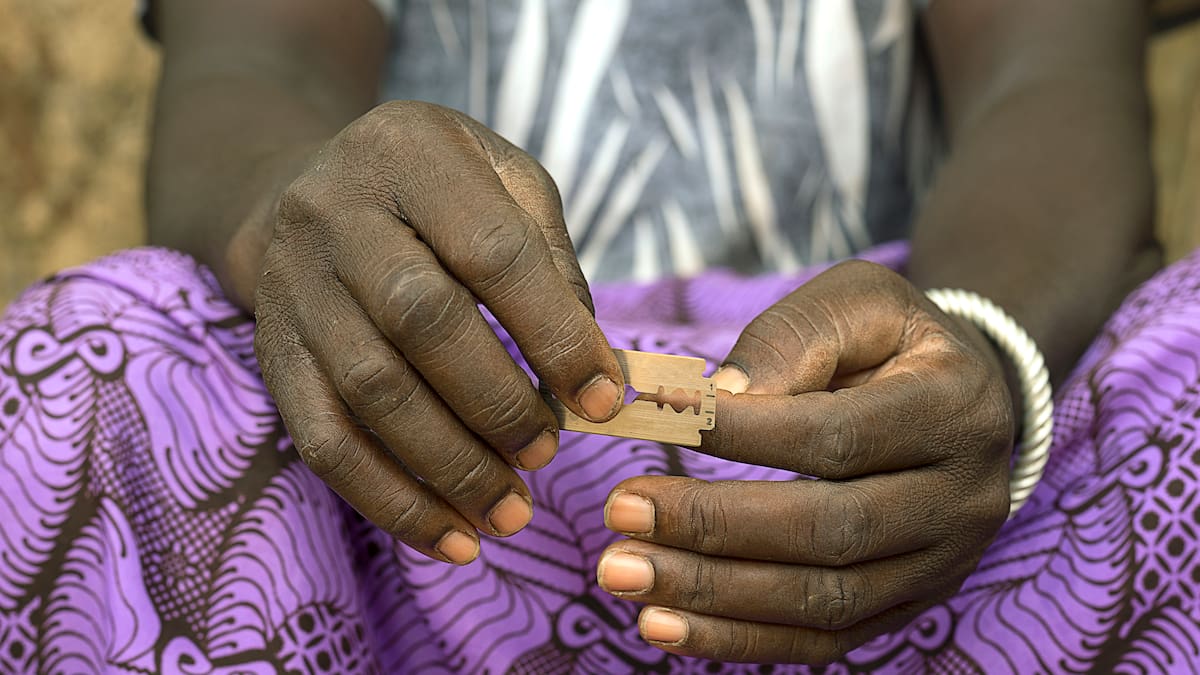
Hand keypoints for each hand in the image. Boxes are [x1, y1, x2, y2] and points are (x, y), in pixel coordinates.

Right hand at [253, 101, 624, 564]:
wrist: (309, 189)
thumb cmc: (436, 192)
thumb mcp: (503, 184)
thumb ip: (552, 262)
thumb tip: (598, 370)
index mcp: (412, 154)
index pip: (492, 250)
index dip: (554, 331)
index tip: (605, 398)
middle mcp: (337, 213)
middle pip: (420, 319)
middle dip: (497, 401)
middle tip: (549, 454)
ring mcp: (294, 285)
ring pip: (369, 390)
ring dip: (450, 466)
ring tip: (511, 513)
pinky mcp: (273, 353)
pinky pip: (324, 441)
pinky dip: (391, 501)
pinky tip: (450, 539)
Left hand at [596, 260, 1013, 663]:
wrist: (967, 398)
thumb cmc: (892, 340)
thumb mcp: (856, 302)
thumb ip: (790, 340)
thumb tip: (719, 397)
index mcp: (953, 408)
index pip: (834, 435)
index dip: (739, 432)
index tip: (650, 415)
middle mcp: (962, 497)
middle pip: (829, 530)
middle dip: (713, 526)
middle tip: (620, 511)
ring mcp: (942, 564)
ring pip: (822, 599)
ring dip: (712, 594)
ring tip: (623, 573)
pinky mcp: (911, 606)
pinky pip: (825, 641)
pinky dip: (740, 640)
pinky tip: (664, 626)